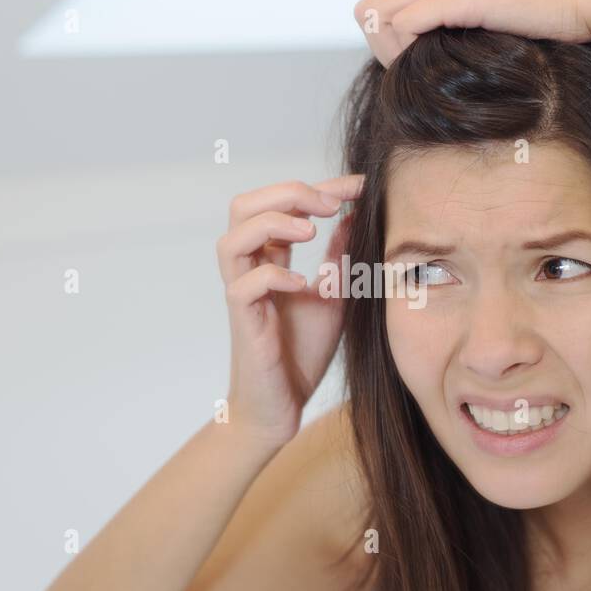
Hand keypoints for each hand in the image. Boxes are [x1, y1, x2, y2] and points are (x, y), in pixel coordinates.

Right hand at [216, 174, 364, 447]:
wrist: (283, 406)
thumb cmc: (301, 353)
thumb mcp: (333, 297)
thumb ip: (339, 259)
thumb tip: (353, 216)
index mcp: (270, 258)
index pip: (282, 205)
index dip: (319, 187)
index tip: (358, 185)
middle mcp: (250, 269)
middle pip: (244, 206)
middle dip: (287, 192)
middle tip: (331, 202)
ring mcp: (242, 294)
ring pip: (233, 238)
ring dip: (273, 223)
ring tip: (312, 230)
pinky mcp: (244, 322)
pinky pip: (244, 286)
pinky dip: (273, 275)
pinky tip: (304, 284)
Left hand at [353, 0, 590, 66]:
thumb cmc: (552, 11)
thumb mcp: (494, 7)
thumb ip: (461, 16)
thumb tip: (437, 52)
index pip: (380, 1)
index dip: (387, 39)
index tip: (416, 64)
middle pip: (367, 9)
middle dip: (381, 47)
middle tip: (413, 73)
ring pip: (375, 16)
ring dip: (391, 52)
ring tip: (423, 72)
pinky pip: (403, 24)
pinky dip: (408, 51)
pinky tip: (436, 65)